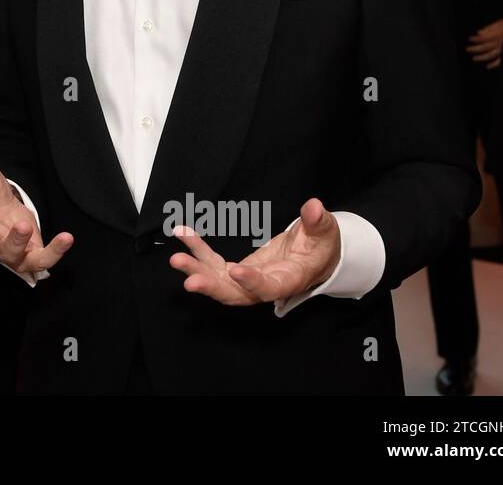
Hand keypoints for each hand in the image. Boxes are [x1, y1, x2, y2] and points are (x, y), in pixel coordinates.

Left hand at [169, 197, 340, 304]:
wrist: (314, 257)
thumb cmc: (321, 246)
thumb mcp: (326, 232)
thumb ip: (318, 221)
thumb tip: (313, 207)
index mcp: (290, 279)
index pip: (271, 288)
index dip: (253, 283)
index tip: (236, 272)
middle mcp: (265, 285)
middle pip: (236, 295)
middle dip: (212, 288)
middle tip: (189, 280)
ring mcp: (248, 281)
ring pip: (220, 283)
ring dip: (197, 271)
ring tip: (176, 258)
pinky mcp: (237, 272)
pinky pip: (213, 265)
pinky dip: (198, 252)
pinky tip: (183, 234)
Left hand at [467, 17, 502, 68]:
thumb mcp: (502, 23)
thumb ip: (490, 28)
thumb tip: (479, 32)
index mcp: (498, 35)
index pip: (484, 38)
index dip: (476, 39)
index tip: (470, 39)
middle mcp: (500, 43)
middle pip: (485, 47)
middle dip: (475, 49)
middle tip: (467, 49)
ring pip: (491, 55)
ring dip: (482, 57)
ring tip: (474, 58)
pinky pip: (500, 61)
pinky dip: (494, 65)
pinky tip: (487, 66)